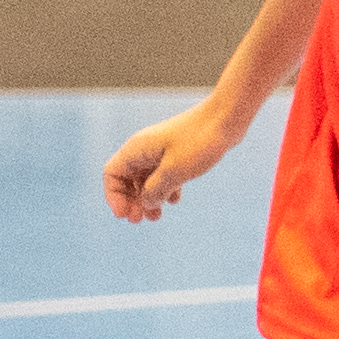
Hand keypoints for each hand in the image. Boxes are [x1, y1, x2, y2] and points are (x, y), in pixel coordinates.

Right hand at [103, 103, 241, 221]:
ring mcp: (162, 150)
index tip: (125, 215)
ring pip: (146, 178)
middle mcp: (145, 149)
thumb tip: (146, 203)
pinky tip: (175, 200)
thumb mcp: (174, 172)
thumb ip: (155, 190)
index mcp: (137, 149)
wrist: (227, 117)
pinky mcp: (177, 152)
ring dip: (148, 198)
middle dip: (131, 201)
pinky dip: (165, 189)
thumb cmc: (199, 141)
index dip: (114, 197)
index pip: (112, 174)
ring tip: (156, 217)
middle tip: (139, 220)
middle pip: (127, 179)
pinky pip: (163, 174)